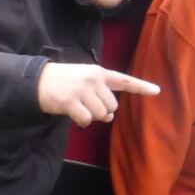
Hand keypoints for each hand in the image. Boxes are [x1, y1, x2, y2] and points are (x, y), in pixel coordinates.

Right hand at [36, 63, 160, 124]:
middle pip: (111, 106)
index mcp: (98, 73)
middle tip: (86, 105)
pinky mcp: (71, 101)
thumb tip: (110, 116)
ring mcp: (82, 90)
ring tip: (77, 107)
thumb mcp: (84, 83)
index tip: (157, 90)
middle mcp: (93, 79)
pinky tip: (71, 114)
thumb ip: (100, 96)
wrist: (37, 80)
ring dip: (90, 117)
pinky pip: (85, 120)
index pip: (124, 80)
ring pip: (99, 115)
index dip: (141, 87)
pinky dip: (80, 122)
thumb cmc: (63, 82)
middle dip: (101, 111)